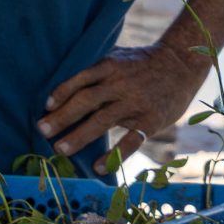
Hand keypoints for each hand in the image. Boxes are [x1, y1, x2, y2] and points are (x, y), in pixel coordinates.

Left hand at [40, 45, 207, 158]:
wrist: (181, 63)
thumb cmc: (142, 63)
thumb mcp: (118, 56)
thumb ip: (96, 69)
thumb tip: (64, 83)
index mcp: (109, 66)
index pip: (79, 80)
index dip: (61, 93)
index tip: (46, 107)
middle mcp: (119, 84)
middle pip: (85, 101)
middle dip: (61, 118)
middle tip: (42, 131)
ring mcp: (135, 103)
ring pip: (101, 122)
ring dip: (79, 137)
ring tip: (60, 150)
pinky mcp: (150, 120)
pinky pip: (129, 141)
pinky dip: (113, 156)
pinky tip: (99, 167)